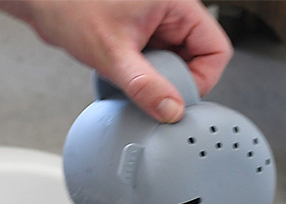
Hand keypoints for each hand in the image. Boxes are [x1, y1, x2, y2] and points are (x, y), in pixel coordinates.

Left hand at [0, 0, 232, 120]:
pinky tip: (121, 74)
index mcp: (175, 3)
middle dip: (174, 80)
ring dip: (156, 79)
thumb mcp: (112, 54)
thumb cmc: (69, 5)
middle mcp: (169, 10)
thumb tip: (171, 111)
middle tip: (148, 88)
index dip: (202, 79)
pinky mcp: (139, 33)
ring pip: (175, 63)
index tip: (178, 97)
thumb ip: (145, 86)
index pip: (216, 49)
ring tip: (129, 77)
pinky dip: (141, 76)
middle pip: (197, 58)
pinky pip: (155, 62)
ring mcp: (155, 22)